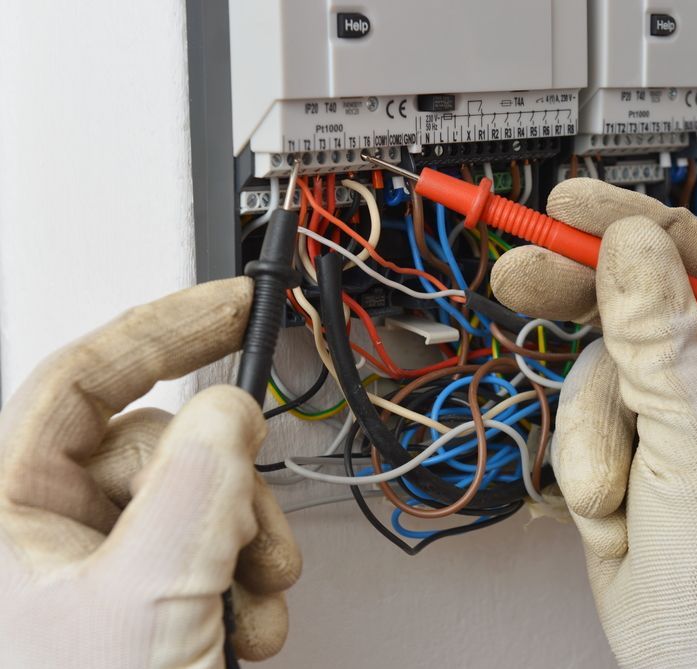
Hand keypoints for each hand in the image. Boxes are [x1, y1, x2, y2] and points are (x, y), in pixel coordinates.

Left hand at [0, 278, 300, 667]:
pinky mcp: (140, 596)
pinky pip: (207, 549)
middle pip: (162, 449)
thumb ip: (195, 488)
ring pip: (196, 501)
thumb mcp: (148, 599)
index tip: (230, 305)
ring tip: (250, 607)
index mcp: (3, 511)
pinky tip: (241, 630)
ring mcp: (93, 568)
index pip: (84, 378)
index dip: (163, 329)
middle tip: (253, 544)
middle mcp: (41, 533)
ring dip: (244, 548)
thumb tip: (229, 410)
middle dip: (229, 492)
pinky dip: (241, 583)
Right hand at [492, 179, 696, 667]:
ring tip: (614, 485)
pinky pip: (579, 416)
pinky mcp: (625, 444)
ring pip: (595, 365)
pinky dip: (585, 460)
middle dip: (579, 296)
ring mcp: (669, 409)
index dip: (632, 224)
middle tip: (519, 272)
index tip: (568, 205)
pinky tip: (614, 506)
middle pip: (636, 296)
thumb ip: (656, 331)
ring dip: (592, 427)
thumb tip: (630, 240)